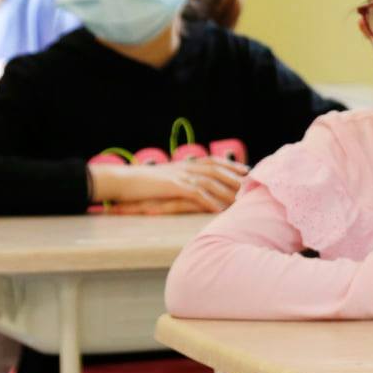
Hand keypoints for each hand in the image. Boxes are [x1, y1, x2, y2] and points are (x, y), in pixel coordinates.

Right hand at [91, 157, 246, 212]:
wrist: (119, 179)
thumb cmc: (138, 182)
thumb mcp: (161, 177)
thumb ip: (176, 178)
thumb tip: (187, 184)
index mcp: (182, 164)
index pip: (212, 161)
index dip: (230, 165)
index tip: (246, 170)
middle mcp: (184, 167)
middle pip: (215, 169)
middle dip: (235, 176)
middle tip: (253, 184)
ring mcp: (178, 175)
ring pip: (209, 181)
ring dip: (227, 190)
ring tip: (241, 199)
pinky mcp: (172, 186)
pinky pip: (195, 193)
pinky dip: (209, 201)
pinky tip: (219, 210)